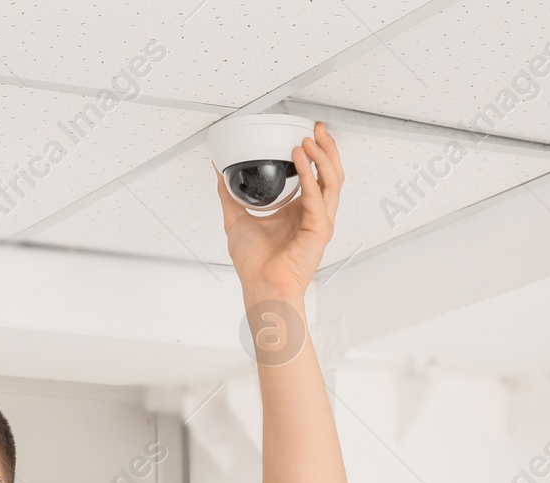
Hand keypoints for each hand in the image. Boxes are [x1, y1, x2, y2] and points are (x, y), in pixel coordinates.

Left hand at [215, 120, 343, 298]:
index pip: (317, 176)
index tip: (307, 135)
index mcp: (300, 211)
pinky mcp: (318, 229)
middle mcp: (314, 214)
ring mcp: (319, 221)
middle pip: (331, 173)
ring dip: (321, 157)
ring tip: (308, 139)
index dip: (316, 154)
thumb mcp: (236, 219)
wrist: (261, 286)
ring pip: (331, 181)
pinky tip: (300, 159)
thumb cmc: (255, 264)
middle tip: (316, 128)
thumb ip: (229, 195)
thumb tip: (218, 173)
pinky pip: (317, 197)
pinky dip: (309, 176)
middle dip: (326, 148)